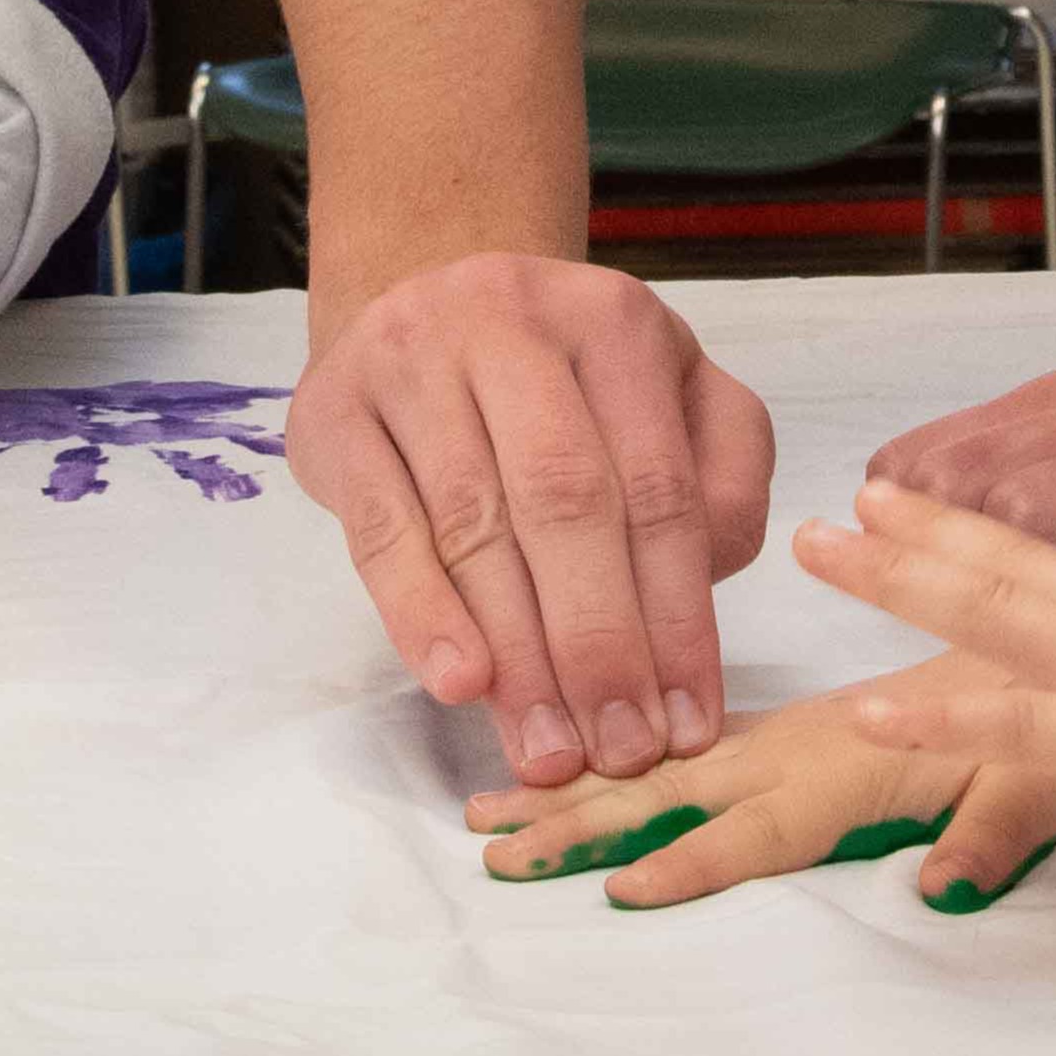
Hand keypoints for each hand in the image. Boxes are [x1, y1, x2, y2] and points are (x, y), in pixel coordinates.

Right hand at [296, 250, 776, 790]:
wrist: (420, 303)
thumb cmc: (563, 384)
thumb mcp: (669, 396)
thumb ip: (719, 480)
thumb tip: (700, 588)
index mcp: (615, 323)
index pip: (658, 488)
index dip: (677, 617)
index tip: (686, 723)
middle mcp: (513, 323)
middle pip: (565, 502)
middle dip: (599, 644)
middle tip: (618, 751)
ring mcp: (413, 357)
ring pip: (473, 522)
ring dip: (516, 652)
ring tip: (548, 748)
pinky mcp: (336, 407)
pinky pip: (381, 524)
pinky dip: (420, 611)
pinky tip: (460, 682)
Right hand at [464, 682, 1055, 915]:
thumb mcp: (1045, 788)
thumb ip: (991, 838)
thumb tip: (942, 895)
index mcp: (852, 768)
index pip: (756, 827)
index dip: (691, 864)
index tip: (615, 891)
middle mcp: (803, 745)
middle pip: (671, 788)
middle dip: (578, 817)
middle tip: (489, 847)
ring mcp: (791, 734)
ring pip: (661, 762)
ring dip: (574, 785)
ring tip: (487, 805)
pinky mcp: (796, 730)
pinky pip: (688, 744)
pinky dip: (619, 757)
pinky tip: (572, 765)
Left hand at [807, 477, 1055, 854]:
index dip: (1000, 556)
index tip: (937, 527)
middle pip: (1006, 569)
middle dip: (914, 543)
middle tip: (838, 514)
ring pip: (984, 613)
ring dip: (891, 581)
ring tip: (814, 550)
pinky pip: (1010, 723)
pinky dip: (931, 715)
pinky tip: (868, 709)